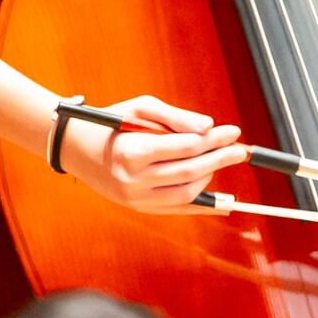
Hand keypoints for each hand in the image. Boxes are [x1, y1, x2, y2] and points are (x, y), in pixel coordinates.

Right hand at [60, 94, 245, 214]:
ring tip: (223, 160)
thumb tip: (207, 126)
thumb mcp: (141, 108)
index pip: (185, 147)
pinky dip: (201, 206)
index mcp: (133, 151)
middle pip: (189, 171)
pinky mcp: (139, 208)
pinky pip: (176, 210)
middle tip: (241, 149)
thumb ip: (176, 117)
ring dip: (211, 177)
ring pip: (186, 193)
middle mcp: (133, 180)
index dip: (214, 140)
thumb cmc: (112, 123)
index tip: (232, 131)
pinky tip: (222, 202)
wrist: (77, 149)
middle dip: (219, 158)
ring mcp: (135, 198)